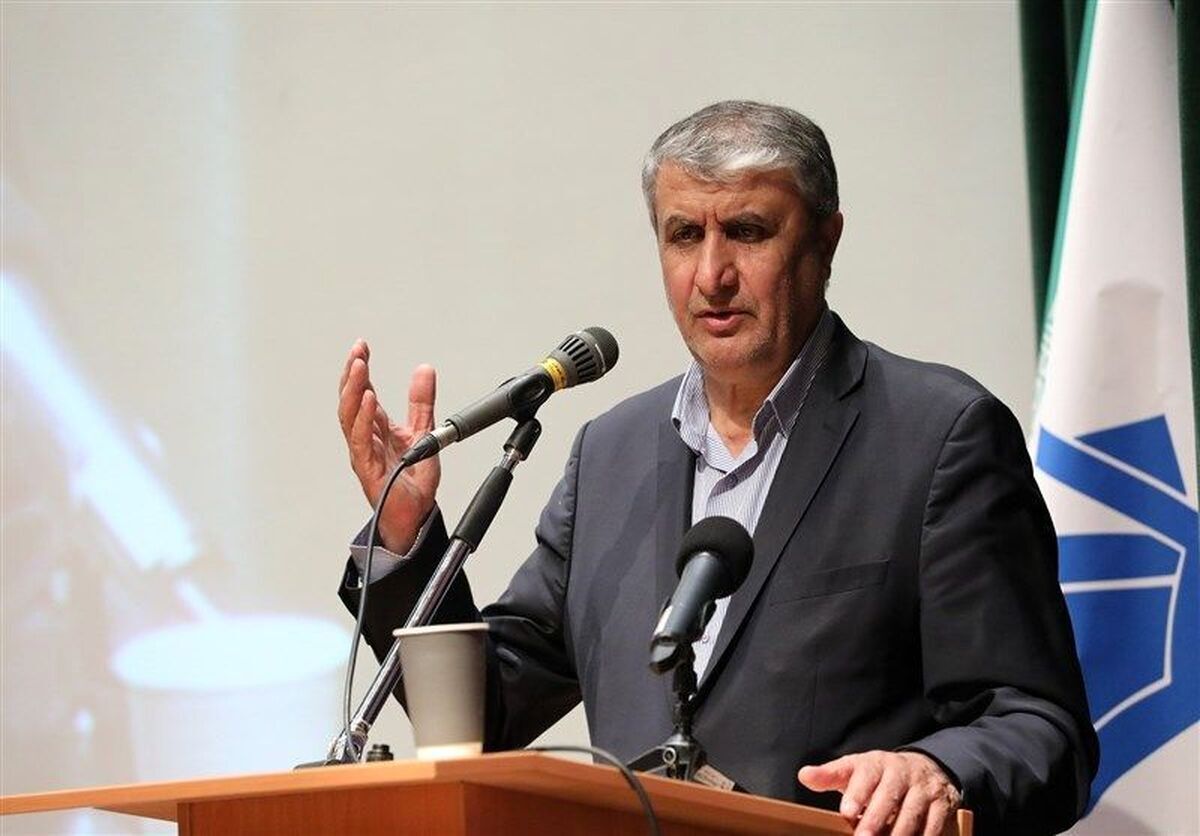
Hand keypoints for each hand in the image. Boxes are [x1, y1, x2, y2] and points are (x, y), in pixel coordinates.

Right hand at [337, 340, 439, 553]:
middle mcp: (365, 439)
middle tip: (358, 351)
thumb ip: (422, 403)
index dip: (360, 369)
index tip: (362, 346)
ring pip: (349, 418)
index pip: (362, 393)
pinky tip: (367, 401)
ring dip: (353, 391)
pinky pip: (361, 441)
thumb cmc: (412, 480)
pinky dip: (362, 419)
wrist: (415, 516)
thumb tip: (424, 370)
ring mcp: (363, 453)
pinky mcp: (368, 469)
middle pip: (350, 401)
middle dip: (352, 374)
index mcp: (376, 428)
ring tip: (360, 368)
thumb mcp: (424, 432)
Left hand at [798, 751, 960, 835]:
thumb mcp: (855, 770)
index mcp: (876, 763)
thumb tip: (804, 775)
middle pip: (888, 796)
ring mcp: (922, 788)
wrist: (924, 767)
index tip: (846, 812)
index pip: (865, 775)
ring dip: (899, 834)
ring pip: (911, 813)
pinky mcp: (941, 804)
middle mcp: (900, 773)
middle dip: (875, 819)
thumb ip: (830, 775)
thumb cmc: (879, 774)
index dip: (856, 793)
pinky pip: (933, 825)